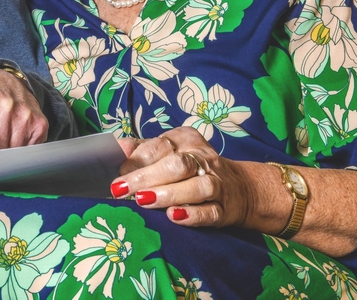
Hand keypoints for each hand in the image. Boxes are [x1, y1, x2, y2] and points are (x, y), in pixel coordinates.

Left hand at [111, 127, 252, 228]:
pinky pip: (210, 211)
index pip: (159, 146)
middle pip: (176, 165)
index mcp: (185, 139)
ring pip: (196, 187)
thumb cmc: (190, 168)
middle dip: (146, 177)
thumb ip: (141, 149)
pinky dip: (193, 215)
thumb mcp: (167, 151)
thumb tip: (115, 146)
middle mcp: (203, 158)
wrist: (240, 188)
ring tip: (143, 201)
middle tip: (121, 190)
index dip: (136, 160)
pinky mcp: (225, 209)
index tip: (117, 173)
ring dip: (168, 194)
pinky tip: (174, 217)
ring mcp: (217, 183)